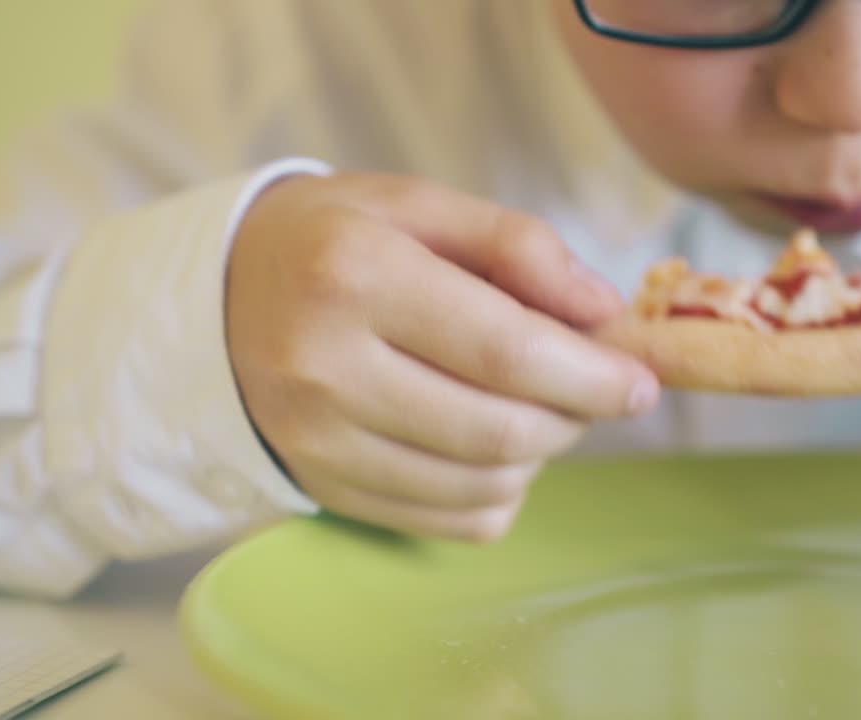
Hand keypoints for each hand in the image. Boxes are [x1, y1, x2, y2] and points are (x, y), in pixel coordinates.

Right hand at [226, 173, 658, 539]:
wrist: (219, 299)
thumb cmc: (335, 241)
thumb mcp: (420, 206)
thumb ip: (518, 245)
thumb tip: (604, 312)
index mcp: (355, 277)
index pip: (504, 350)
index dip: (592, 376)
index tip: (641, 383)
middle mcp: (325, 370)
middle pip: (499, 430)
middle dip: (574, 417)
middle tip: (590, 388)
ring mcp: (317, 443)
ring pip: (482, 485)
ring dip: (540, 454)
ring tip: (536, 407)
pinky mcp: (323, 488)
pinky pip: (450, 522)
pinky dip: (500, 493)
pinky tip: (493, 447)